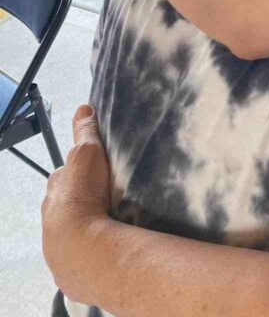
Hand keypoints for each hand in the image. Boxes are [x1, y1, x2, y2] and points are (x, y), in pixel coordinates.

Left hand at [42, 105, 111, 303]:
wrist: (80, 246)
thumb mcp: (87, 153)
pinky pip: (81, 254)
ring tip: (110, 224)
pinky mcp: (70, 268)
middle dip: (81, 201)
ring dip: (87, 226)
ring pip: (73, 230)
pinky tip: (106, 247)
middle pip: (67, 204)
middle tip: (105, 197)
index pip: (63, 177)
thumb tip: (83, 107)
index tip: (92, 172)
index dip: (77, 173)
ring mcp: (58, 244)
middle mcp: (51, 217)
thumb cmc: (82, 195)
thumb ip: (85, 132)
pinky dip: (92, 249)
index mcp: (55, 190)